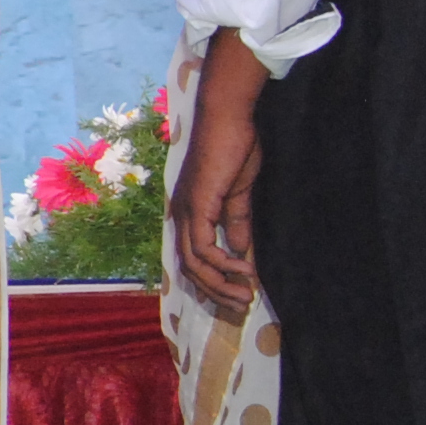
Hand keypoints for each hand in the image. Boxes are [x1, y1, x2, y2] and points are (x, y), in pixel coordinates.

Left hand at [169, 29, 267, 310]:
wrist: (228, 118)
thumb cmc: (234, 148)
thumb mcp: (238, 194)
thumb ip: (236, 223)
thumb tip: (240, 253)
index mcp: (189, 212)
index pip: (190, 257)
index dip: (210, 281)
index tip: (235, 295)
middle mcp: (180, 215)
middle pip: (188, 268)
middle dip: (215, 292)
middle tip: (241, 306)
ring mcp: (185, 210)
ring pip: (193, 263)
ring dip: (219, 284)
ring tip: (245, 296)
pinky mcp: (197, 205)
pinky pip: (202, 246)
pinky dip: (222, 263)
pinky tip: (243, 270)